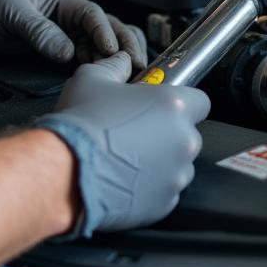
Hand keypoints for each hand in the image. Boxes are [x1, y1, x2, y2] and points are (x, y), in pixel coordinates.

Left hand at [0, 0, 145, 66]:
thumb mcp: (12, 13)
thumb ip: (40, 32)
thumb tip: (67, 52)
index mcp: (63, 0)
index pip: (95, 16)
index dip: (108, 35)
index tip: (114, 54)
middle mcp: (65, 16)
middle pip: (106, 31)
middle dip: (124, 47)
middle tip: (137, 67)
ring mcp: (58, 33)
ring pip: (94, 47)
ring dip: (109, 60)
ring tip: (123, 77)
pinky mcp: (47, 48)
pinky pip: (76, 59)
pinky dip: (90, 68)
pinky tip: (98, 79)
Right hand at [36, 52, 209, 235]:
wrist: (65, 170)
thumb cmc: (81, 124)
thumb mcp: (93, 78)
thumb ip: (115, 67)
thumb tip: (121, 62)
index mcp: (173, 105)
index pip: (200, 101)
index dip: (182, 102)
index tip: (163, 107)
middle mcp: (183, 141)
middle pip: (188, 134)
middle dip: (167, 134)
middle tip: (137, 132)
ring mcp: (176, 175)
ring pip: (178, 165)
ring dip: (161, 161)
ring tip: (128, 158)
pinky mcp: (165, 203)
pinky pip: (165, 191)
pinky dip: (150, 186)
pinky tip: (125, 177)